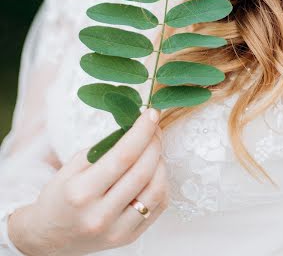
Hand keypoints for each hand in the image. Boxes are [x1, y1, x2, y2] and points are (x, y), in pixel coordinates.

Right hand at [8, 108, 168, 255]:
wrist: (51, 237)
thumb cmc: (61, 196)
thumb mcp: (72, 166)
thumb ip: (103, 149)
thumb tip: (135, 127)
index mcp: (81, 192)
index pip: (123, 156)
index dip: (142, 132)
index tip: (151, 114)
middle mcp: (100, 215)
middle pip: (142, 172)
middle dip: (154, 143)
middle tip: (154, 127)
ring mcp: (117, 231)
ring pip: (156, 190)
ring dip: (160, 163)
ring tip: (153, 149)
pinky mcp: (129, 238)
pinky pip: (158, 207)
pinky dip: (161, 183)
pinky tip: (154, 171)